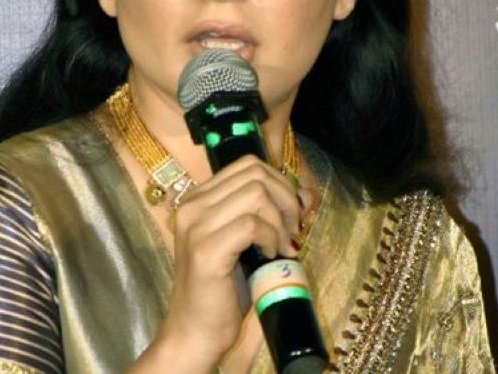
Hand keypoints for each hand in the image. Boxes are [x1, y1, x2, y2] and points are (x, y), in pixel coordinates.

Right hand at [131, 155, 300, 372]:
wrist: (195, 332)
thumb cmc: (222, 288)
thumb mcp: (247, 242)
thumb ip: (267, 214)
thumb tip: (306, 194)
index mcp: (198, 198)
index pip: (248, 164)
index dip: (280, 183)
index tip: (291, 214)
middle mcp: (192, 205)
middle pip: (256, 174)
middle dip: (285, 199)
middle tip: (292, 231)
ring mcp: (196, 226)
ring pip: (256, 194)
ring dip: (280, 220)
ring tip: (282, 246)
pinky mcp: (206, 250)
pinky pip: (252, 224)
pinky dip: (271, 237)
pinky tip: (271, 256)